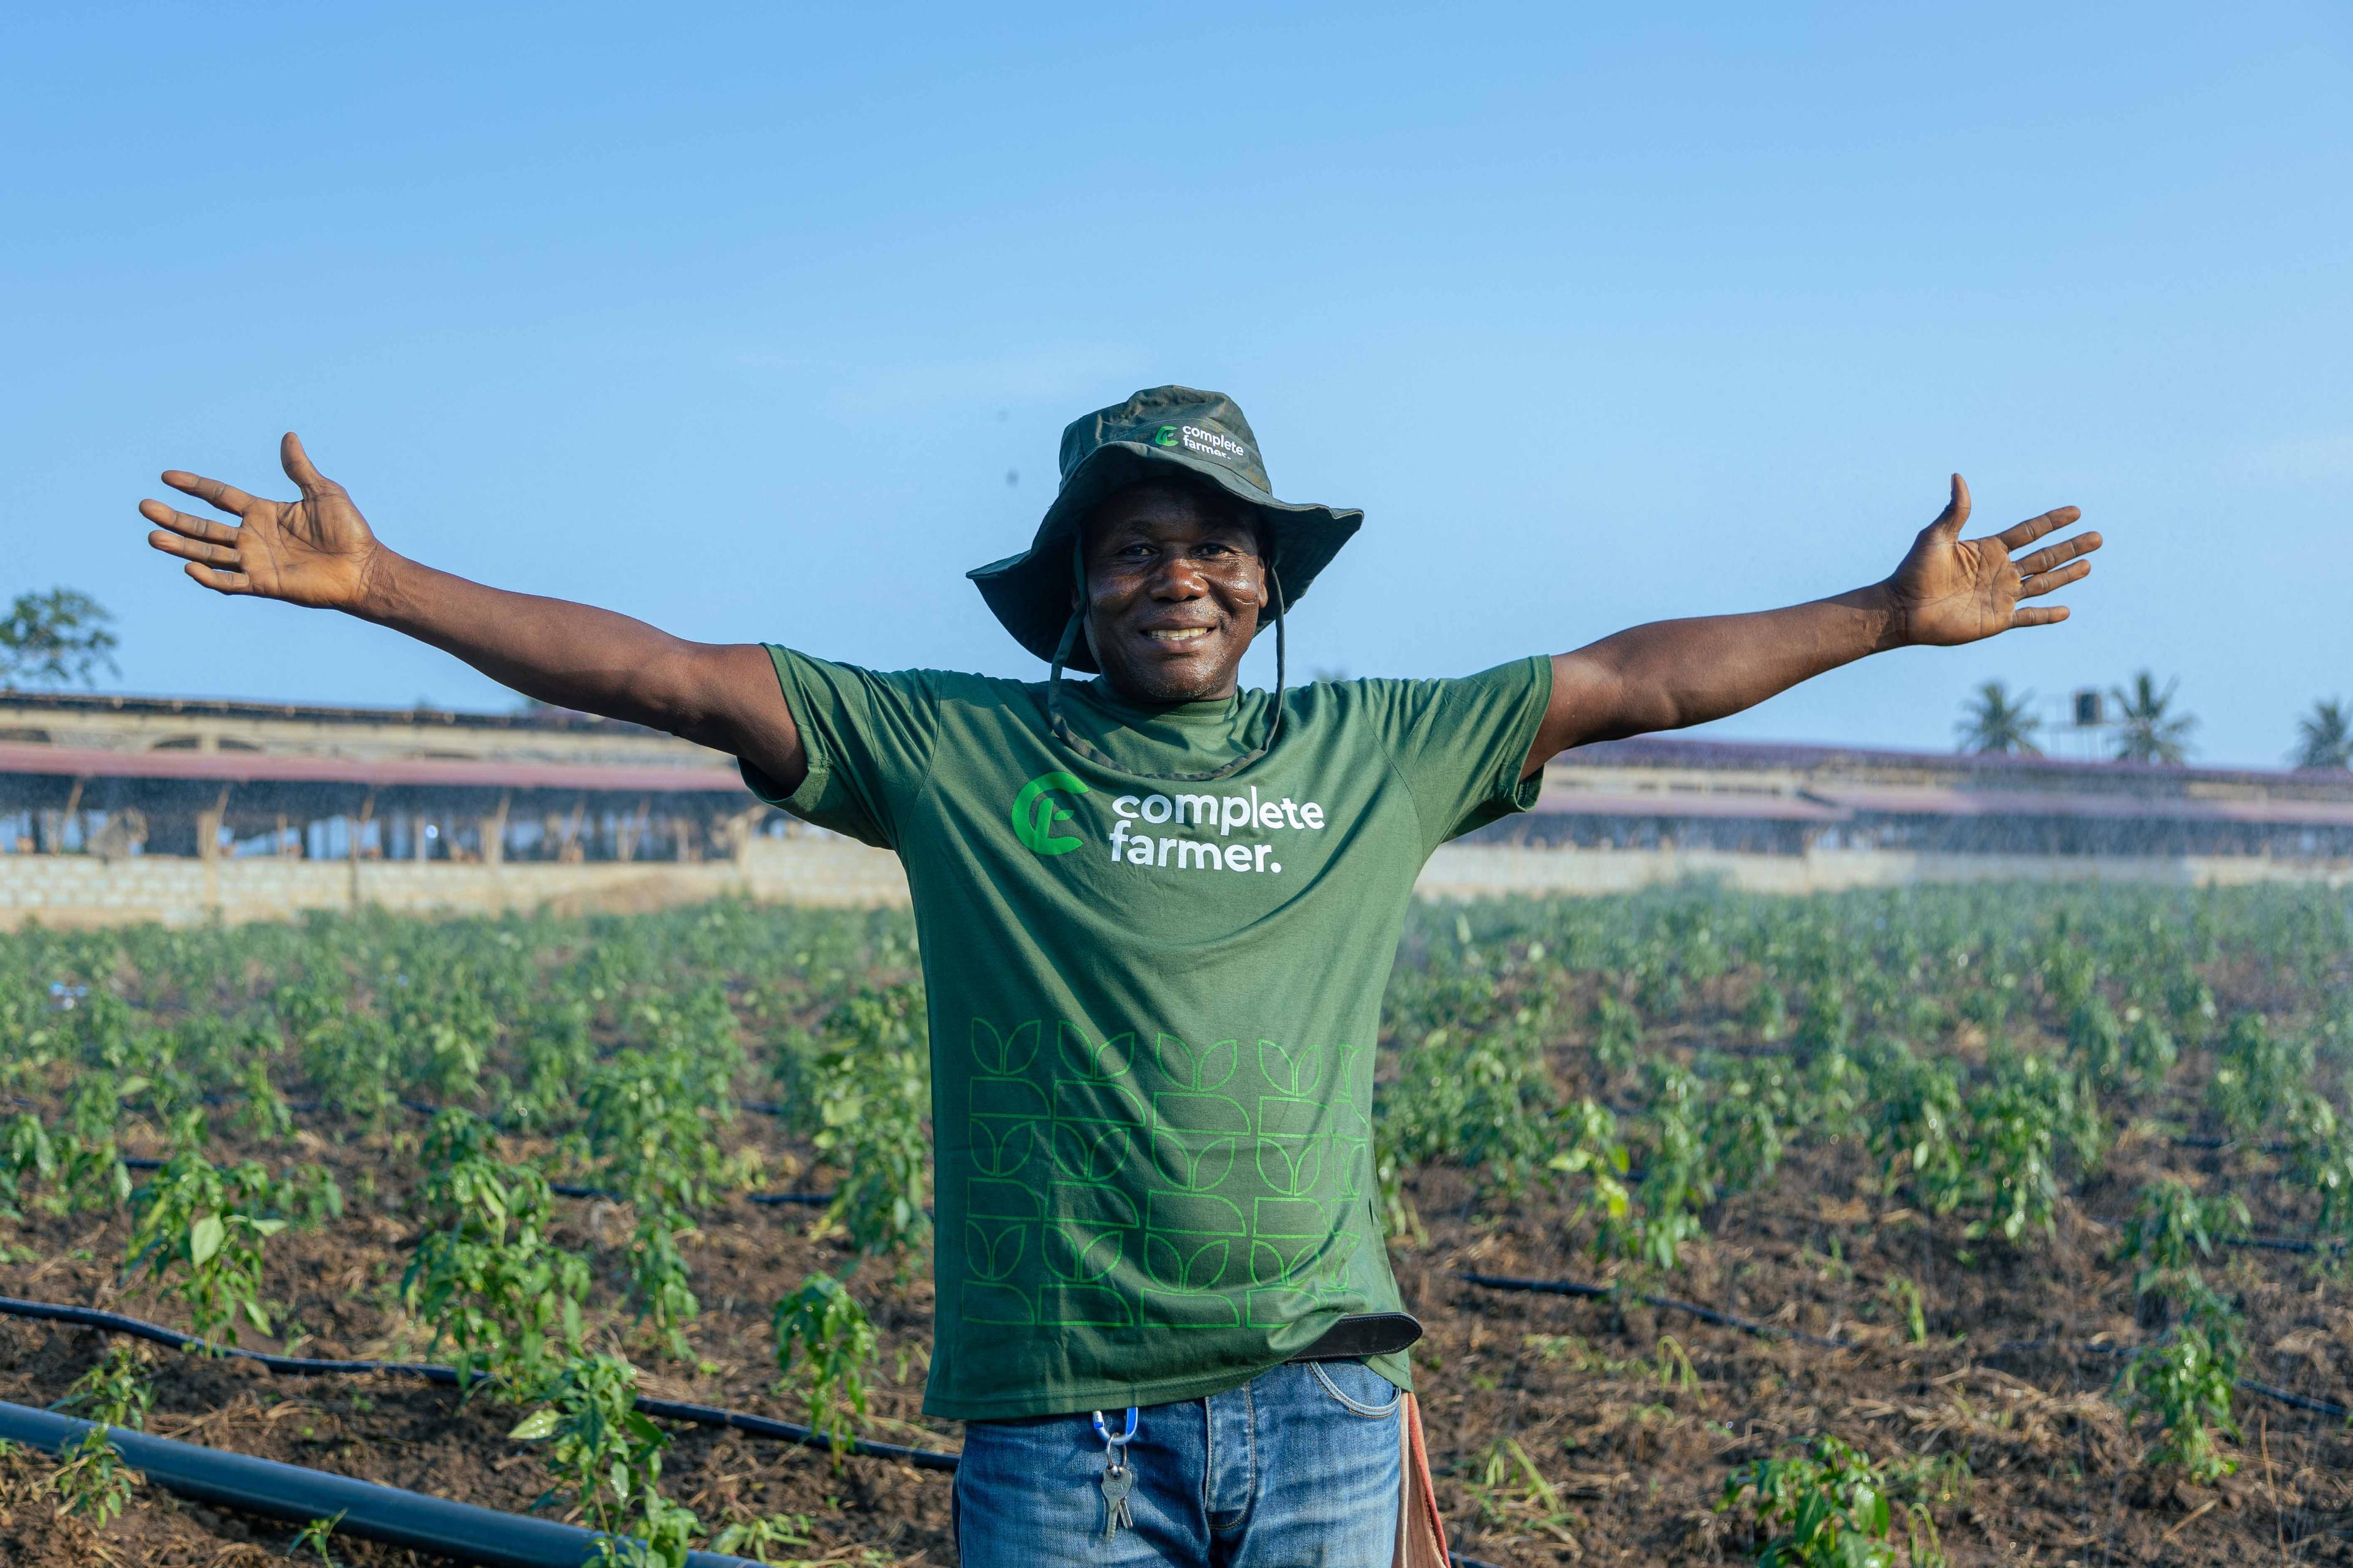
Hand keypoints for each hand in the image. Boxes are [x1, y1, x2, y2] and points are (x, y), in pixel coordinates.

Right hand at [141, 433, 386, 611]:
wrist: (365, 567)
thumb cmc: (349, 531)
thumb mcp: (323, 492)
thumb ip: (299, 468)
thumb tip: (289, 436)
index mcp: (262, 512)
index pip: (219, 496)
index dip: (194, 486)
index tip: (166, 476)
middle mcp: (252, 536)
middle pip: (204, 525)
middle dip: (175, 517)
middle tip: (144, 506)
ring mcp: (255, 561)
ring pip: (209, 552)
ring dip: (181, 545)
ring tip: (152, 536)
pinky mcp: (264, 583)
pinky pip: (230, 582)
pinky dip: (210, 577)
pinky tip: (190, 567)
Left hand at [1883, 475, 2099, 646]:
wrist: (1903, 609)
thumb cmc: (1914, 571)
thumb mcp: (1936, 536)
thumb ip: (1955, 510)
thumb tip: (1958, 476)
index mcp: (1989, 549)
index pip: (2029, 532)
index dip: (2052, 522)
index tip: (2075, 511)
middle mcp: (2000, 571)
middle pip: (2044, 556)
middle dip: (2071, 547)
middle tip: (2097, 538)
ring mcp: (2001, 595)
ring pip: (2043, 583)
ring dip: (2066, 575)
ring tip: (2089, 565)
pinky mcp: (1997, 619)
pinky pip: (2029, 617)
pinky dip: (2047, 615)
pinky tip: (2066, 611)